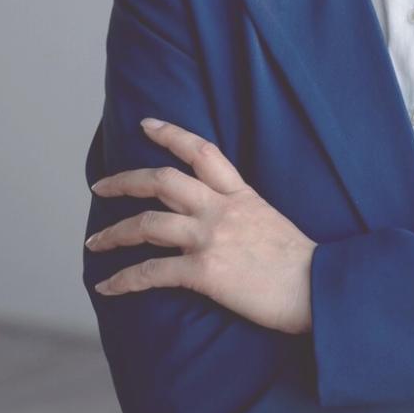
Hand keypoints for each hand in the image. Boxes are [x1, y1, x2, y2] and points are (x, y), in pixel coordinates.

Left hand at [87, 119, 315, 334]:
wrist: (318, 287)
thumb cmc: (301, 262)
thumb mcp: (271, 220)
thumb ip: (241, 213)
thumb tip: (214, 221)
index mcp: (242, 195)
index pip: (202, 152)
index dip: (171, 134)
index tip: (146, 125)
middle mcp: (222, 210)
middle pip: (162, 182)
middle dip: (125, 181)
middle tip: (101, 185)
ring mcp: (211, 238)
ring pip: (147, 225)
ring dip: (113, 234)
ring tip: (94, 242)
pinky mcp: (204, 271)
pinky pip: (151, 272)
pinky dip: (123, 280)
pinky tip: (107, 286)